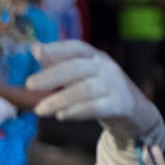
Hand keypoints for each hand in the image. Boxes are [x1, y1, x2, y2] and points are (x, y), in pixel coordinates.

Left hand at [26, 40, 164, 147]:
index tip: (35, 52)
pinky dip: (78, 111)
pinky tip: (61, 116)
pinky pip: (97, 107)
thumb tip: (35, 49)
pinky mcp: (120, 105)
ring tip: (39, 110)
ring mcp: (115, 85)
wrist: (135, 113)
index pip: (76, 48)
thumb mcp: (83, 75)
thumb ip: (61, 64)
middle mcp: (106, 67)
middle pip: (76, 68)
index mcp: (95, 57)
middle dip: (51, 75)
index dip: (56, 48)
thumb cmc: (100, 90)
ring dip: (59, 100)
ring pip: (84, 90)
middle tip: (28, 84)